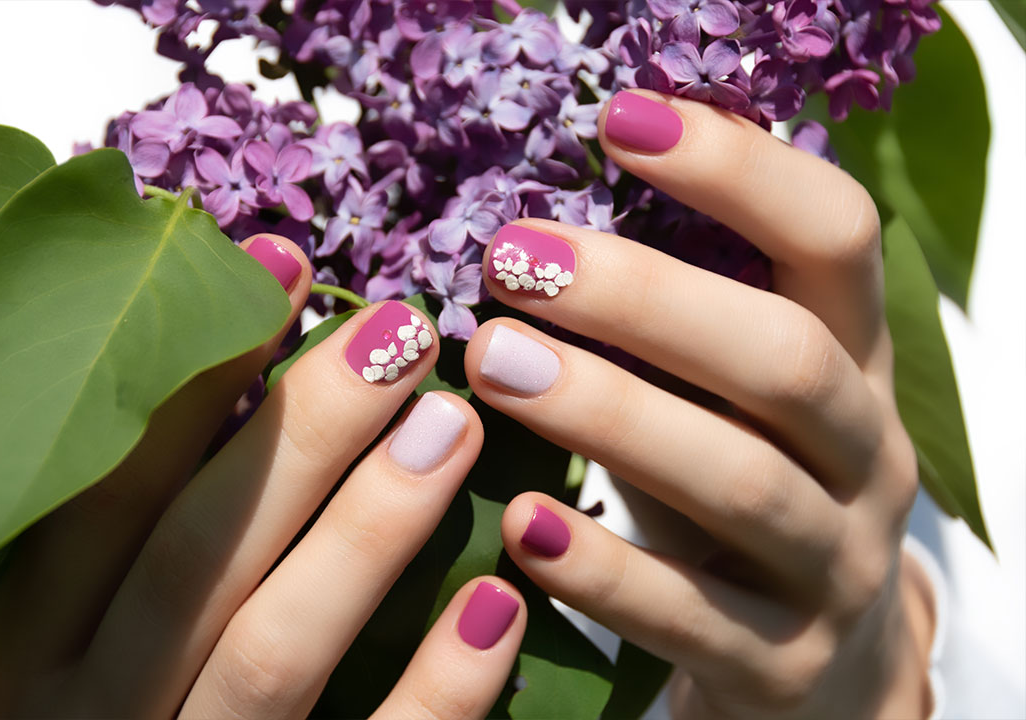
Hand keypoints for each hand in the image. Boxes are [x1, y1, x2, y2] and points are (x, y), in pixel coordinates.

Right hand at [0, 235, 525, 718]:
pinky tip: (498, 602)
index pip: (111, 485)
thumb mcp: (102, 611)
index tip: (287, 264)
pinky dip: (438, 686)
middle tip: (402, 335)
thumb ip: (152, 513)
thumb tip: (260, 350)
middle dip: (303, 433)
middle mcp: (95, 707)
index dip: (201, 371)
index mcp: (38, 637)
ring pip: (274, 650)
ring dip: (369, 530)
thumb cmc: (136, 691)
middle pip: (198, 554)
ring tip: (452, 423)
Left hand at [465, 91, 933, 717]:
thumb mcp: (724, 401)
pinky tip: (521, 527)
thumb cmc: (733, 495)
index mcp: (852, 363)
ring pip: (740, 483)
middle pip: (783, 358)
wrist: (813, 669)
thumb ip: (670, 327)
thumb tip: (534, 224)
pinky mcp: (783, 666)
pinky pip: (693, 617)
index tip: (620, 121)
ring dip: (610, 414)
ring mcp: (834, 567)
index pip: (836, 237)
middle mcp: (864, 456)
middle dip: (645, 299)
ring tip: (493, 363)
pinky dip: (604, 570)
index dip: (740, 171)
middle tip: (511, 261)